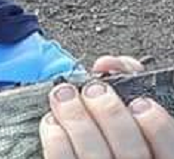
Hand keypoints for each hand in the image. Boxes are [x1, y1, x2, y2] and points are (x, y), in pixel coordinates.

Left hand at [39, 54, 173, 157]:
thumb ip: (128, 86)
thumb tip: (107, 64)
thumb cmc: (112, 129)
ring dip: (75, 117)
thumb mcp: (132, 112)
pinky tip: (53, 121)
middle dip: (109, 112)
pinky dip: (55, 137)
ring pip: (93, 155)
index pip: (167, 148)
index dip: (156, 125)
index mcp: (156, 158)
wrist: (89, 151)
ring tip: (64, 94)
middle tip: (94, 90)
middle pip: (129, 151)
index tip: (140, 102)